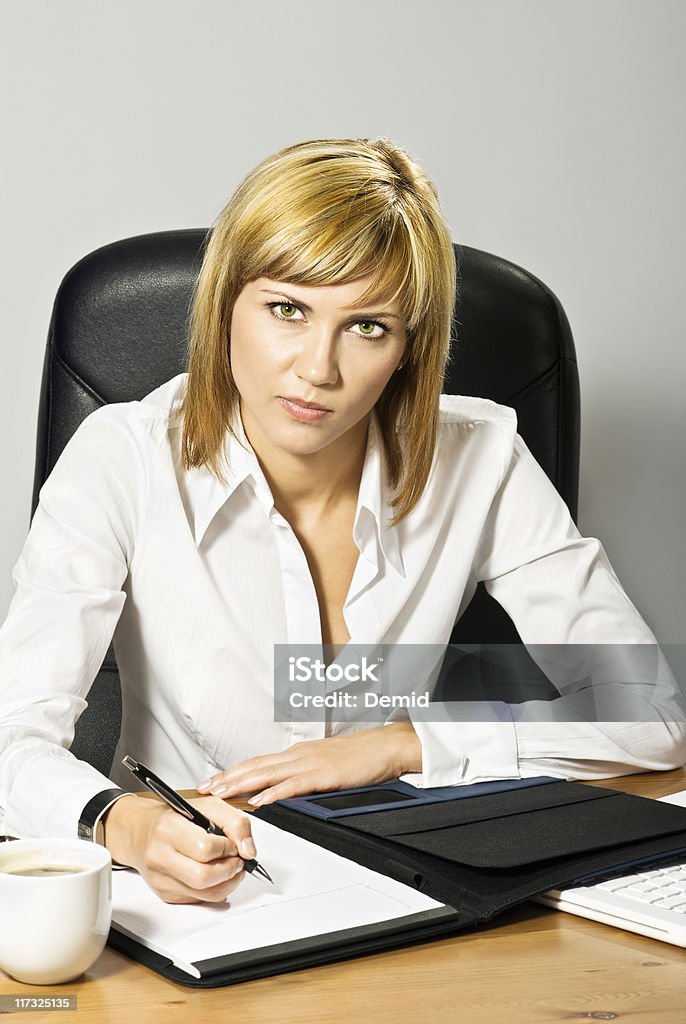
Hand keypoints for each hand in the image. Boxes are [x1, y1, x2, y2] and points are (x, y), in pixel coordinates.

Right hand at [102, 794, 256, 903]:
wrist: (142, 831)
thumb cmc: (176, 817)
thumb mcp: (208, 805)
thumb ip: (235, 822)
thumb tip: (249, 850)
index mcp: (169, 829)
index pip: (205, 848)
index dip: (228, 847)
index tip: (233, 843)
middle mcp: (160, 856)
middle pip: (204, 877)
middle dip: (230, 869)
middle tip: (237, 859)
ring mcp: (161, 879)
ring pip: (205, 894)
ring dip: (228, 882)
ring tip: (231, 867)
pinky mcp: (166, 894)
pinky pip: (200, 899)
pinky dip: (215, 888)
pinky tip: (215, 873)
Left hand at [196, 722, 421, 805]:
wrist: (385, 747)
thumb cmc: (360, 757)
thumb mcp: (325, 763)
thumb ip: (304, 773)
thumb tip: (284, 787)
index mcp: (297, 753)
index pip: (258, 762)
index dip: (233, 772)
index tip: (213, 781)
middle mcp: (298, 755)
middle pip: (255, 766)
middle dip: (227, 778)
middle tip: (204, 788)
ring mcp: (309, 763)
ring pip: (267, 773)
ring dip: (241, 784)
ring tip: (220, 794)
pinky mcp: (323, 774)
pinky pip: (293, 785)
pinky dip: (274, 793)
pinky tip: (260, 801)